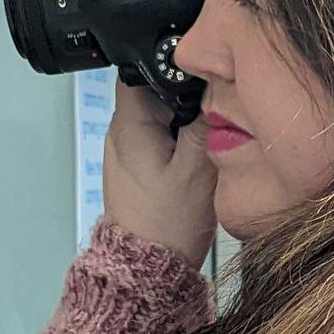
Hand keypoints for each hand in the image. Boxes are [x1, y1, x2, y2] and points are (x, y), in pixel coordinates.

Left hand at [102, 80, 216, 271]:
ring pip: (159, 114)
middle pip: (154, 89)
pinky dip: (178, 141)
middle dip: (185, 93)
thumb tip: (213, 86)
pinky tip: (195, 157)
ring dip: (183, 119)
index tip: (202, 72)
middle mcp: (120, 132)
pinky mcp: (136, 168)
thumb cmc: (168, 224)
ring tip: (207, 135)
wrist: (147, 270)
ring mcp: (126, 151)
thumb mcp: (197, 168)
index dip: (174, 63)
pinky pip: (159, 139)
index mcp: (129, 123)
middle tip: (213, 108)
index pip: (141, 65)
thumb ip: (204, 121)